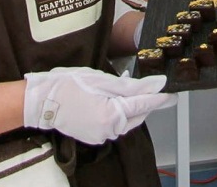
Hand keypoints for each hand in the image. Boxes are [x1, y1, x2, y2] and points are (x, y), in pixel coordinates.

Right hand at [23, 67, 175, 144]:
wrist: (42, 101)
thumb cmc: (68, 86)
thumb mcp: (102, 80)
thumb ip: (132, 85)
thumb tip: (156, 85)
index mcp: (112, 115)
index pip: (144, 104)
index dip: (160, 97)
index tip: (173, 93)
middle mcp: (109, 130)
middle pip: (137, 114)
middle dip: (145, 101)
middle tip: (149, 86)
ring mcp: (101, 136)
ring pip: (127, 120)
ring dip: (130, 106)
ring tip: (122, 89)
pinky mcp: (95, 137)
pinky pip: (115, 125)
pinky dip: (118, 113)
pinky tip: (110, 100)